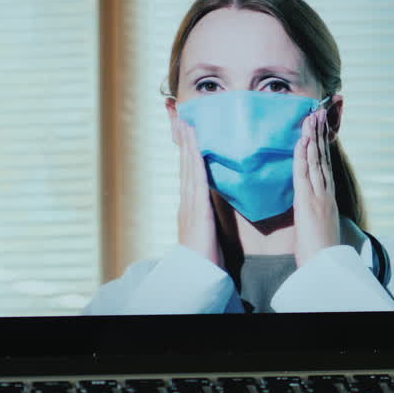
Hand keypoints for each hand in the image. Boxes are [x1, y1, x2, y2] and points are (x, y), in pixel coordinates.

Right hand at [175, 117, 221, 266]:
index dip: (188, 152)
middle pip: (185, 165)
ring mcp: (189, 204)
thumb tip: (212, 210)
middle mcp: (186, 201)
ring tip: (186, 122)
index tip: (188, 133)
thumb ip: (209, 218)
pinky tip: (196, 146)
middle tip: (181, 118)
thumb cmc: (206, 257)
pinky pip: (196, 179)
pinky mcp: (196, 209)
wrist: (196, 274)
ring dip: (187, 144)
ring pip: (188, 167)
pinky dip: (195, 161)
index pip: (189, 173)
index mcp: (190, 206)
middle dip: (183, 141)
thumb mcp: (208, 232)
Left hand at [293, 109, 339, 266]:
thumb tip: (310, 210)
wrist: (325, 265)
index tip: (321, 128)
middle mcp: (325, 193)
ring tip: (311, 118)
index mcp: (327, 199)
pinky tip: (301, 140)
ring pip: (315, 161)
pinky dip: (303, 156)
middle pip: (322, 158)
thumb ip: (315, 215)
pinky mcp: (307, 202)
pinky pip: (304, 174)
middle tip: (318, 113)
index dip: (323, 146)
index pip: (325, 166)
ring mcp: (318, 196)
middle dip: (320, 134)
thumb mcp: (319, 228)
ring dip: (313, 138)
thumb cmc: (320, 252)